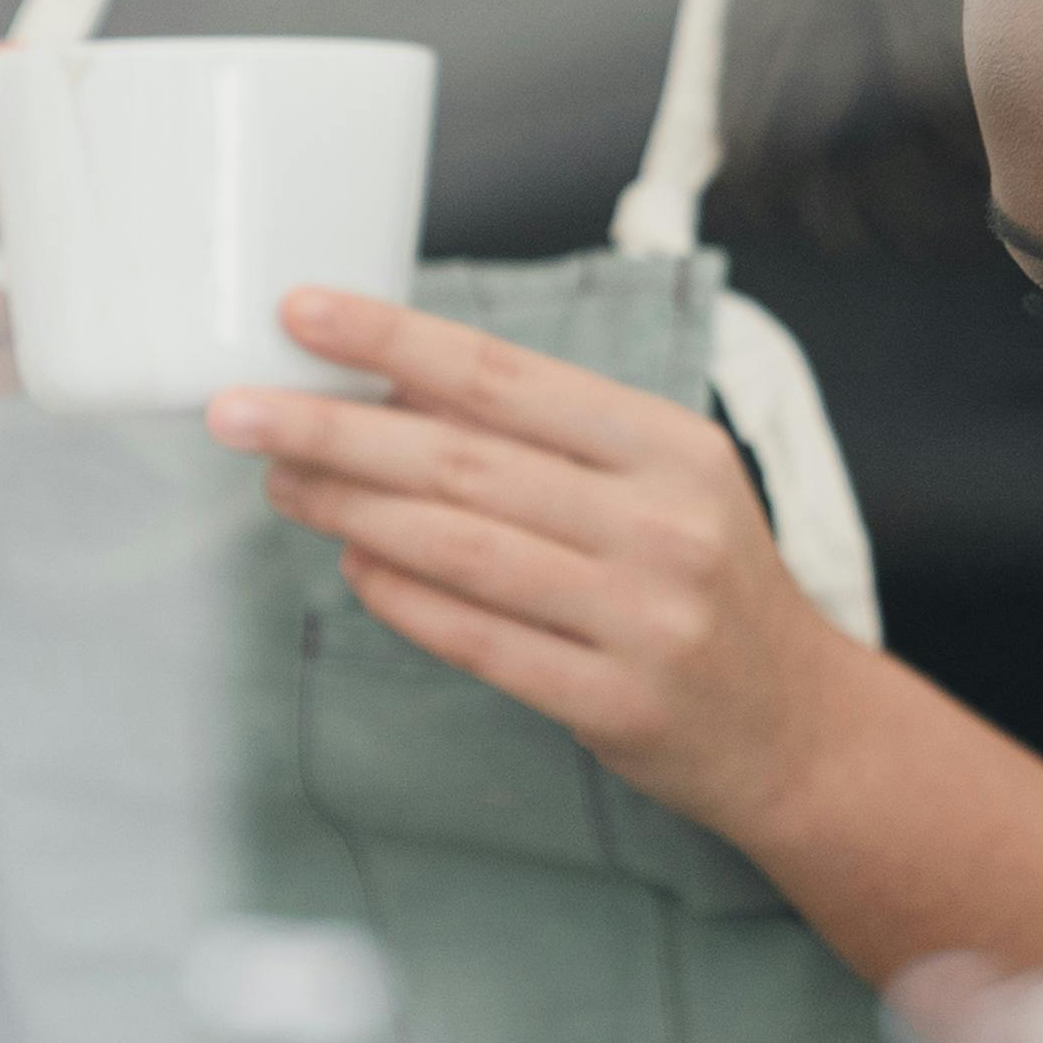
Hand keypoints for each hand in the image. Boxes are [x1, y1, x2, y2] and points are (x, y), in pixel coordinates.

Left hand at [208, 289, 868, 844]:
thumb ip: (555, 442)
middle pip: (465, 459)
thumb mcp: (668, 486)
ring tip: (279, 479)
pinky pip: (480, 641)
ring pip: (460, 546)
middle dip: (335, 426)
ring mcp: (642, 617)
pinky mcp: (615, 703)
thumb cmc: (709, 590)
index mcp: (670, 446)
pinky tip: (349, 563)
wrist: (802, 731)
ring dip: (350, 507)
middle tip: (239, 409)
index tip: (302, 312)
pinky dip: (402, 598)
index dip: (395, 339)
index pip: (508, 376)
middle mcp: (661, 524)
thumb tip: (395, 390)